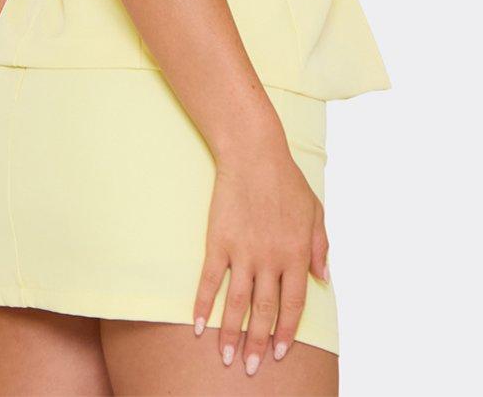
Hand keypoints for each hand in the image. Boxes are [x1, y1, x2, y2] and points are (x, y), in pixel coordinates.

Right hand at [192, 128, 329, 375]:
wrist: (253, 153)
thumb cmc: (286, 180)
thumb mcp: (315, 212)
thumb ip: (320, 247)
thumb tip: (324, 279)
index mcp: (296, 254)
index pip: (293, 305)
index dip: (286, 332)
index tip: (279, 353)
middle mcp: (270, 259)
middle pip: (264, 311)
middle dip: (257, 343)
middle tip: (249, 369)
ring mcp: (243, 252)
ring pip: (237, 303)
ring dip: (231, 333)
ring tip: (226, 357)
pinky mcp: (218, 241)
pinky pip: (210, 280)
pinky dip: (203, 304)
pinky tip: (198, 325)